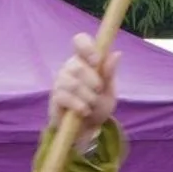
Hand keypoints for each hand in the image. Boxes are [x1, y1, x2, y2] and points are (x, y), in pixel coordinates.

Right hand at [50, 33, 119, 154]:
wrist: (87, 130)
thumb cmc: (98, 106)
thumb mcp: (109, 91)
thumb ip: (110, 74)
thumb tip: (117, 53)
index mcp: (84, 60)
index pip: (80, 41)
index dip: (87, 47)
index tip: (96, 61)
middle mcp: (70, 67)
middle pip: (78, 66)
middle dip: (93, 81)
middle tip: (98, 91)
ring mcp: (60, 82)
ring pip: (72, 83)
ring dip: (87, 96)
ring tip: (91, 105)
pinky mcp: (55, 98)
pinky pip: (65, 97)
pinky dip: (79, 106)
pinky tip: (84, 111)